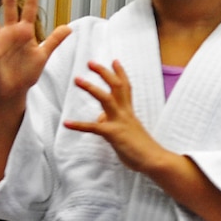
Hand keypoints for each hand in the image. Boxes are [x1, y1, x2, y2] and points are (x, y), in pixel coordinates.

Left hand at [65, 60, 180, 176]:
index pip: (125, 87)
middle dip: (104, 73)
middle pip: (116, 86)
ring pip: (106, 99)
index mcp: (129, 111)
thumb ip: (113, 121)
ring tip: (77, 79)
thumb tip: (100, 118)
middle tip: (90, 63)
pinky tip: (66, 123)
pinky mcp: (113, 134)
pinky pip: (93, 127)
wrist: (153, 159)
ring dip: (91, 88)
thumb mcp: (126, 130)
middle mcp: (125, 112)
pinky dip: (78, 125)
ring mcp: (119, 122)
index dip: (120, 73)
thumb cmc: (140, 147)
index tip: (114, 60)